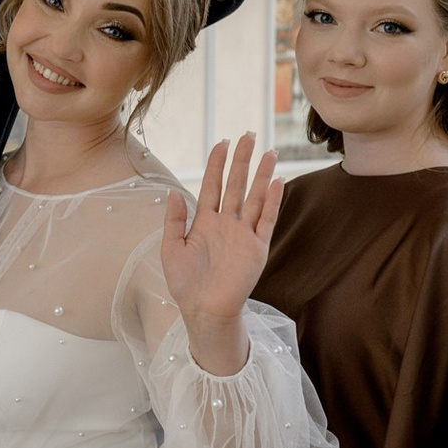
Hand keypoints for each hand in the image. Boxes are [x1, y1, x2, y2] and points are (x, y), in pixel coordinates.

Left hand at [162, 134, 281, 375]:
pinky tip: (277, 182)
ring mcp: (243, 234)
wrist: (203, 311)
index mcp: (204, 222)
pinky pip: (266, 220)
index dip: (217, 164)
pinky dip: (272, 201)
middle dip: (241, 161)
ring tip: (268, 152)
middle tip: (248, 136)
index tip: (222, 142)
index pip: (212, 185)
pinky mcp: (257, 247)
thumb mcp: (170, 248)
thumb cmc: (185, 284)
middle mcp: (226, 224)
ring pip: (253, 197)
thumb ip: (173, 220)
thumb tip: (173, 191)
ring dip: (261, 175)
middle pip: (235, 185)